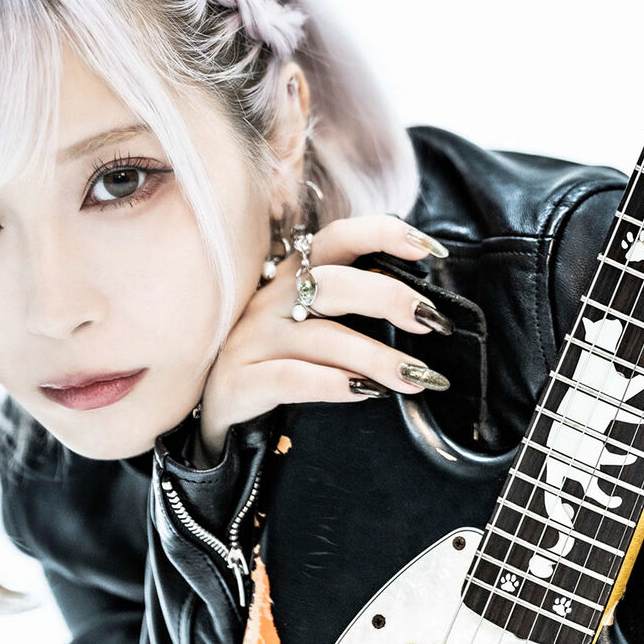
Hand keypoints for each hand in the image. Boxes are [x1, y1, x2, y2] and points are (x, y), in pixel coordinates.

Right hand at [192, 215, 452, 467]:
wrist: (212, 410)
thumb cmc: (272, 362)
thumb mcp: (305, 324)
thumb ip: (348, 307)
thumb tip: (418, 307)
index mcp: (292, 278)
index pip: (336, 239)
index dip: (382, 234)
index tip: (430, 249)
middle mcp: (270, 301)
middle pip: (332, 283)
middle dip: (388, 296)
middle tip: (432, 321)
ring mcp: (250, 341)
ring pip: (320, 337)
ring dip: (376, 356)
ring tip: (417, 376)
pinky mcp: (238, 382)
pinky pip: (290, 379)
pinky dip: (331, 384)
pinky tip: (365, 393)